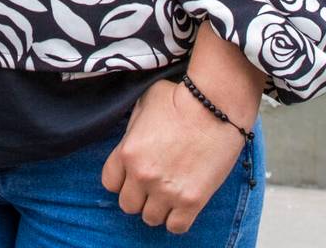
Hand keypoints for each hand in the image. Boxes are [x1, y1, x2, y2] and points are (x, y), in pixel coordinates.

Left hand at [102, 79, 244, 234]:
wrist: (216, 105)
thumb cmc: (181, 98)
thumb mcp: (144, 103)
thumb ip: (133, 127)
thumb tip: (133, 136)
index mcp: (127, 152)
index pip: (109, 183)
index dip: (122, 180)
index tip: (134, 176)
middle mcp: (142, 175)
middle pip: (128, 206)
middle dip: (139, 196)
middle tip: (154, 186)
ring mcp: (166, 190)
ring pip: (151, 219)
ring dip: (159, 208)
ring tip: (171, 194)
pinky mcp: (192, 201)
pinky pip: (176, 227)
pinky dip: (178, 219)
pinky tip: (184, 205)